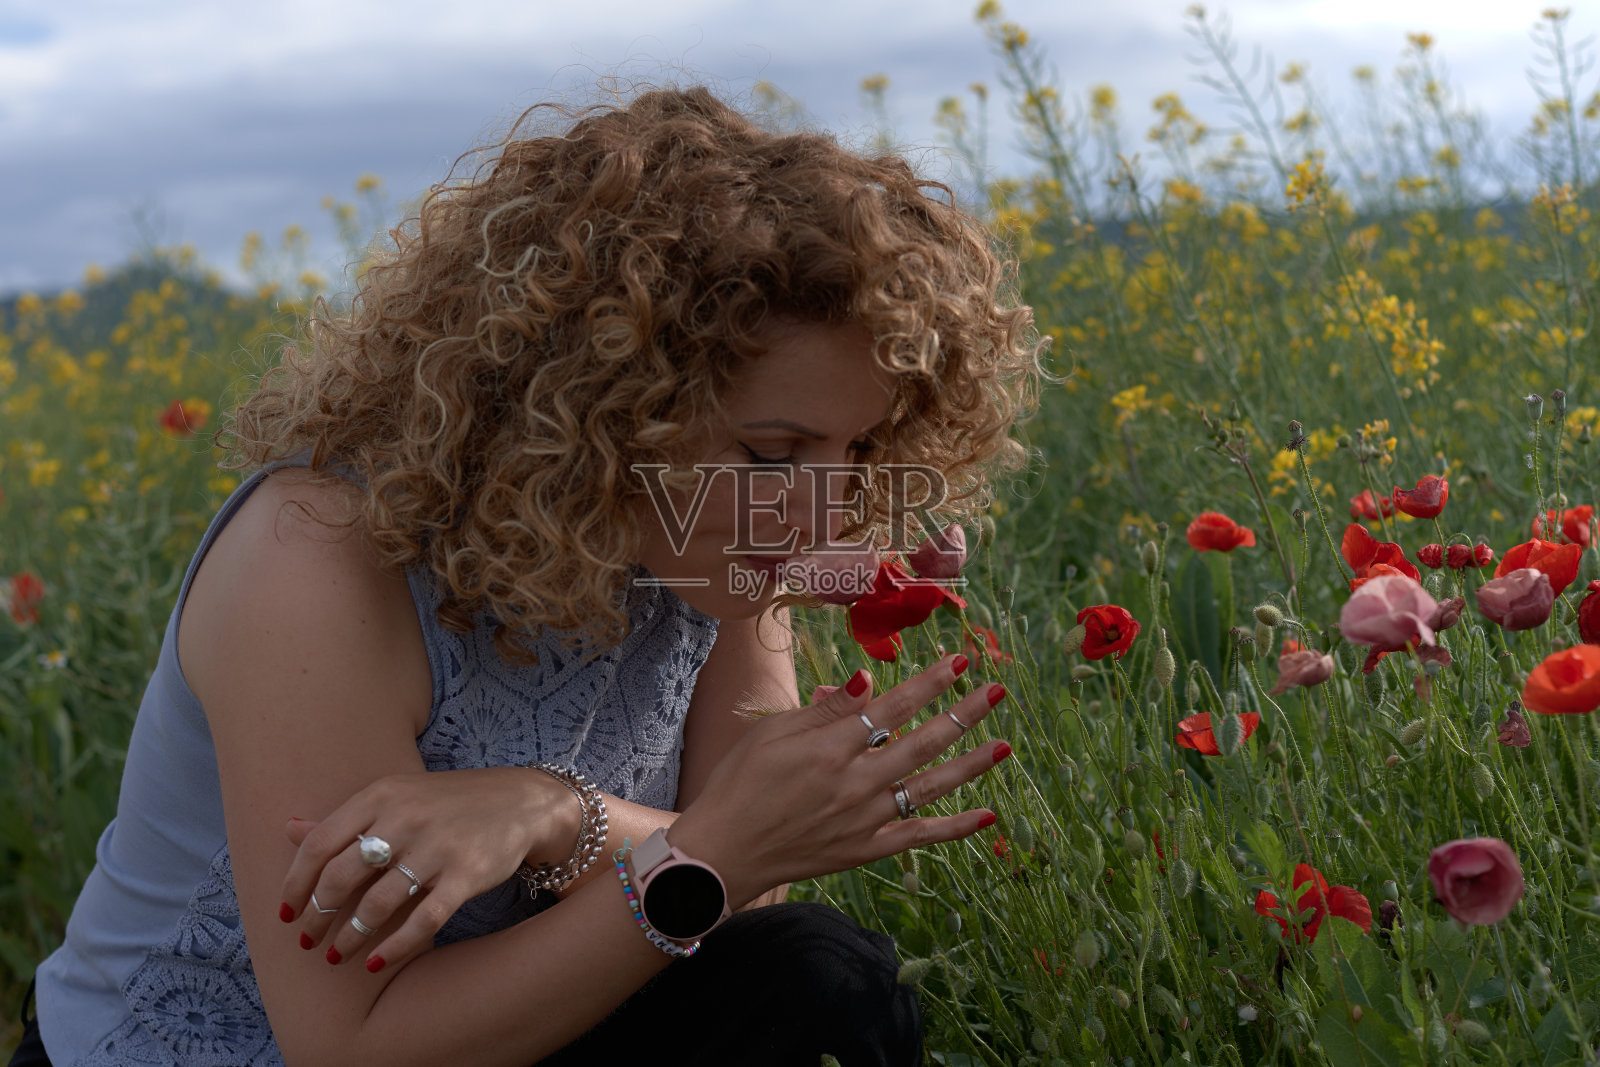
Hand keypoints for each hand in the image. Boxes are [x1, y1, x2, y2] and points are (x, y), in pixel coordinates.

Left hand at [278, 767, 576, 971]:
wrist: (522, 800)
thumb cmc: (448, 803)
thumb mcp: (396, 797)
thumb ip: (345, 818)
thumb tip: (288, 829)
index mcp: (381, 795)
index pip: (319, 844)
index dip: (295, 883)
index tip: (285, 912)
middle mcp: (405, 817)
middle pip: (341, 875)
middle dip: (317, 915)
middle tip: (308, 940)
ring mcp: (438, 846)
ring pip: (377, 903)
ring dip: (349, 937)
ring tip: (336, 956)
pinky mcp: (467, 874)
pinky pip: (423, 920)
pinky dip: (394, 947)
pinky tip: (375, 963)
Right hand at [670, 653, 1006, 908]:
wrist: (723, 851)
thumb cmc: (740, 783)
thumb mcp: (771, 734)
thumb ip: (823, 711)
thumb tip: (866, 681)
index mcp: (830, 747)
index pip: (892, 707)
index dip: (929, 682)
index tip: (959, 661)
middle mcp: (854, 782)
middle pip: (922, 741)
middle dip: (964, 713)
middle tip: (997, 690)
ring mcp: (864, 819)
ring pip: (929, 787)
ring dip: (970, 765)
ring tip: (1004, 745)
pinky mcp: (865, 849)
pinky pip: (918, 837)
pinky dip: (954, 829)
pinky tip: (987, 816)